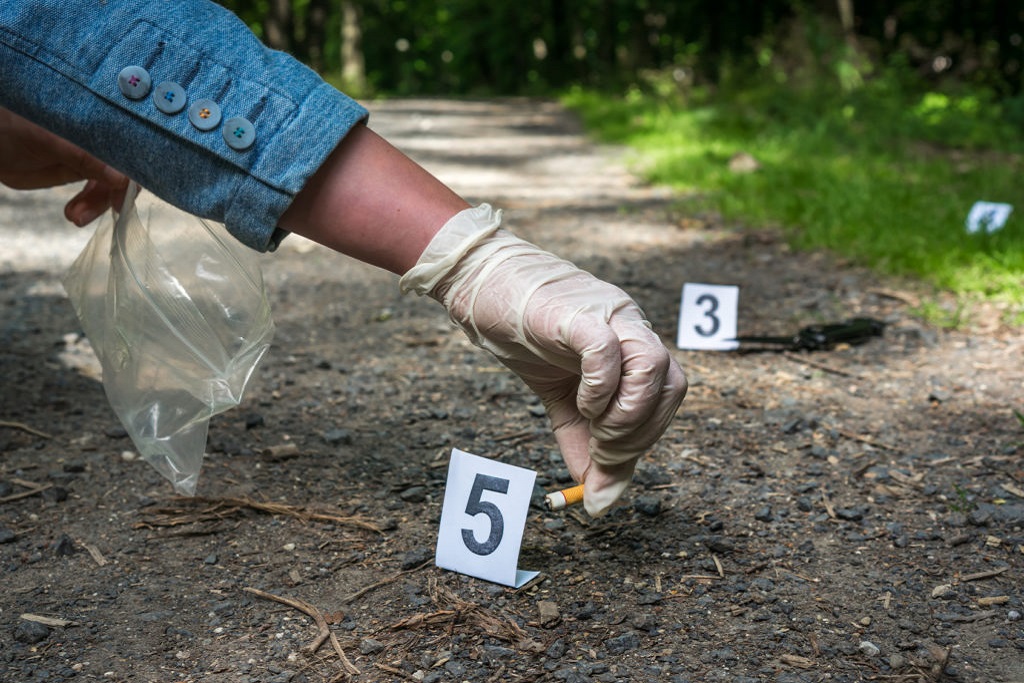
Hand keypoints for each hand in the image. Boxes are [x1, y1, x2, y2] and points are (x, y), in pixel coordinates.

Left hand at [0, 107, 128, 224]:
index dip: (131, 173)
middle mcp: (99, 140)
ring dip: (97, 205)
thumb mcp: (49, 142)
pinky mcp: (79, 171)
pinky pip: (96, 193)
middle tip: (95, 213)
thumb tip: (122, 179)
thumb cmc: (11, 127)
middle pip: (122, 172)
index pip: (127, 150)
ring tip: (75, 218)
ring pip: (110, 186)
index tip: (124, 196)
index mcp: (96, 124)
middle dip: (110, 195)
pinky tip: (73, 215)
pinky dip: (88, 207)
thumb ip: (85, 159)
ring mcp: (90, 156)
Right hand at [401, 204, 686, 515]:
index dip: (646, 437)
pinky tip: (580, 402)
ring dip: (628, 415)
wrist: (481, 282)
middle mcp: (630, 328)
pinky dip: (602, 387)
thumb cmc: (522, 333)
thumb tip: (598, 498)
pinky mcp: (577, 314)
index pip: (668, 395)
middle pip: (673, 384)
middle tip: (603, 454)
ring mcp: (608, 317)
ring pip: (654, 367)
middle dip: (641, 434)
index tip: (608, 467)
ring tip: (593, 426)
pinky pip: (608, 351)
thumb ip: (583, 443)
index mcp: (632, 345)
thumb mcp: (559, 398)